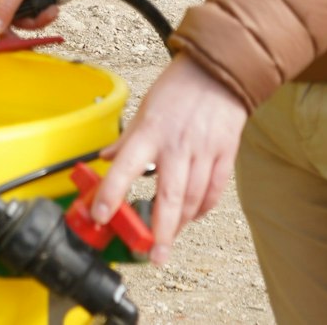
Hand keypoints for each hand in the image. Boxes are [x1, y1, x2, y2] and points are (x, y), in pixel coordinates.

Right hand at [0, 0, 60, 36]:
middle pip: (0, 27)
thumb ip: (4, 9)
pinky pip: (29, 16)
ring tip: (49, 9)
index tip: (7, 34)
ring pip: (18, 23)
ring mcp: (9, 0)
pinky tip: (50, 7)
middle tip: (36, 20)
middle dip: (22, 25)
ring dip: (36, 19)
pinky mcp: (22, 1)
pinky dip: (41, 14)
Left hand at [93, 54, 248, 264]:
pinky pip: (215, 190)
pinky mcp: (225, 154)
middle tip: (155, 255)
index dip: (111, 193)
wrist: (218, 72)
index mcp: (150, 132)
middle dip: (161, 231)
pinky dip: (204, 207)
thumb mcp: (143, 108)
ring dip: (182, 224)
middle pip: (169, 196)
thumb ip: (126, 139)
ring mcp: (204, 151)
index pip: (125, 166)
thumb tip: (105, 157)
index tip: (100, 215)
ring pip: (193, 198)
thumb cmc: (178, 88)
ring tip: (170, 238)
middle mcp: (176, 145)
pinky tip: (194, 215)